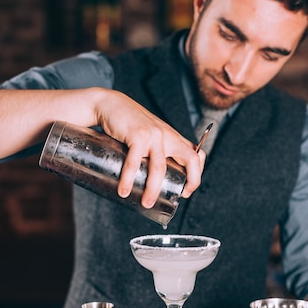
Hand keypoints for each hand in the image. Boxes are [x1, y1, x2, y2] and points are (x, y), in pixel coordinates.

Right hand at [91, 88, 205, 207]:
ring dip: (153, 189)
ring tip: (146, 202)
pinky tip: (124, 190)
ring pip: (160, 167)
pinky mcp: (138, 135)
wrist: (110, 105)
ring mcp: (154, 135)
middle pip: (190, 160)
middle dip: (189, 182)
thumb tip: (151, 182)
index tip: (186, 191)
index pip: (196, 155)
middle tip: (176, 199)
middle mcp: (168, 136)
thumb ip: (155, 152)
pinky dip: (129, 179)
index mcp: (173, 138)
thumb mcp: (149, 136)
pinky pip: (135, 162)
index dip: (197, 175)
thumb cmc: (128, 125)